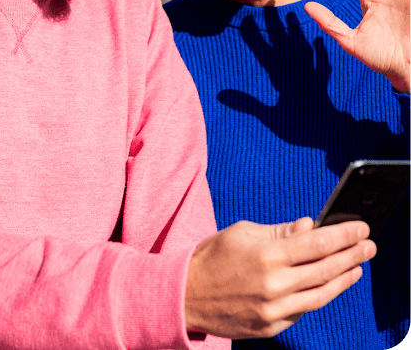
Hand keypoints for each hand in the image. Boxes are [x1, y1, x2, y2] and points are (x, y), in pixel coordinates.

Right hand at [184, 217, 373, 339]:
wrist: (185, 295)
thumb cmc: (212, 256)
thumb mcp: (243, 233)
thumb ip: (280, 232)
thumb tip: (310, 227)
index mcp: (267, 256)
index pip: (317, 244)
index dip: (343, 235)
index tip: (361, 228)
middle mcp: (274, 285)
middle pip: (326, 270)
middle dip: (352, 256)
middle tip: (368, 245)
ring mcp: (274, 311)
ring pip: (321, 295)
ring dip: (343, 279)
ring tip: (357, 267)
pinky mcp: (272, 327)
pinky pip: (303, 310)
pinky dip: (319, 295)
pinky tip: (327, 284)